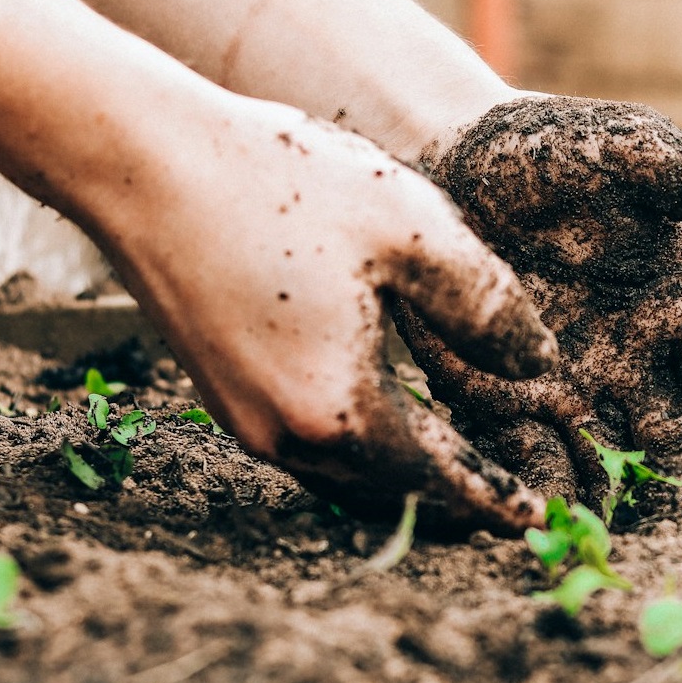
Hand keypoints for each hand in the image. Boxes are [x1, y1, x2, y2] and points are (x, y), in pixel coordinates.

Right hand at [88, 95, 558, 532]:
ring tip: (455, 469)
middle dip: (451, 502)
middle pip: (390, 493)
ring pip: (344, 477)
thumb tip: (538, 365)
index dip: (493, 498)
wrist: (143, 163)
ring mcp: (244, 419)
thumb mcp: (413, 231)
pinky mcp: (221, 392)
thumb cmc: (281, 185)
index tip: (535, 520)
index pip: (439, 479)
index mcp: (341, 409)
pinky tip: (384, 418)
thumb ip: (487, 306)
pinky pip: (308, 446)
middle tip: (506, 504)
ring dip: (402, 480)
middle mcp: (285, 435)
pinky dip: (359, 450)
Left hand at [398, 95, 681, 511]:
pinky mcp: (505, 402)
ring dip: (620, 503)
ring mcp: (572, 388)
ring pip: (609, 461)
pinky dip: (541, 491)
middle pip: (677, 436)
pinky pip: (529, 457)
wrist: (443, 159)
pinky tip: (544, 523)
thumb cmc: (549, 150)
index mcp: (681, 302)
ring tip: (625, 546)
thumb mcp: (625, 153)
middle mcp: (637, 358)